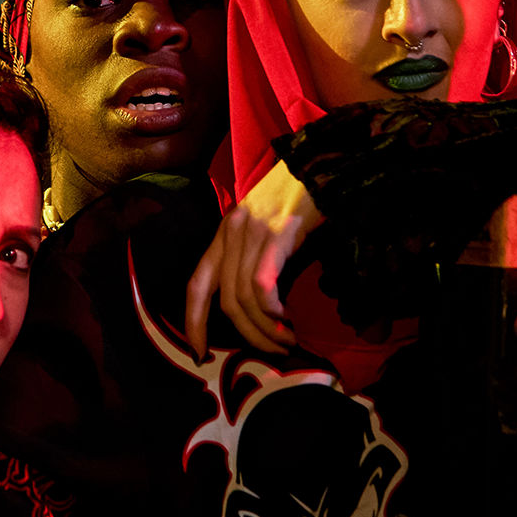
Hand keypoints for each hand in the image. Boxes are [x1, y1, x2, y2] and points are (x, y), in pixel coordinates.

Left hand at [186, 158, 322, 355]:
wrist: (323, 163)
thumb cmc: (298, 200)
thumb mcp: (265, 230)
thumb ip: (254, 261)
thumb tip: (260, 309)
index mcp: (223, 234)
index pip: (196, 285)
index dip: (193, 322)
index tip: (199, 353)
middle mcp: (231, 233)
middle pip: (225, 300)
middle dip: (246, 335)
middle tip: (272, 351)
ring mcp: (252, 232)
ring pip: (244, 298)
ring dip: (265, 328)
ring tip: (286, 340)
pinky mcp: (276, 233)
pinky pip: (262, 283)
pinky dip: (271, 309)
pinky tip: (285, 318)